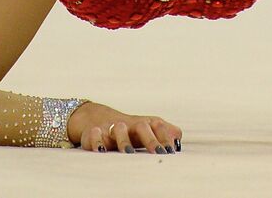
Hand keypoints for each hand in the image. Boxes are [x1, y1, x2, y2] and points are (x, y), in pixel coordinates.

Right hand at [67, 101, 182, 153]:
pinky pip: (93, 136)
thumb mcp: (147, 128)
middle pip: (141, 127)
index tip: (172, 152)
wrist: (98, 117)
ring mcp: (111, 127)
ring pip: (118, 129)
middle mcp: (129, 124)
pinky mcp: (93, 133)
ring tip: (129, 152)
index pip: (158, 126)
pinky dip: (96, 141)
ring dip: (124, 140)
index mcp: (144, 123)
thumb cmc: (129, 129)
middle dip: (151, 140)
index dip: (165, 137)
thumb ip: (165, 132)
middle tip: (159, 154)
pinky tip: (100, 150)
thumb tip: (179, 138)